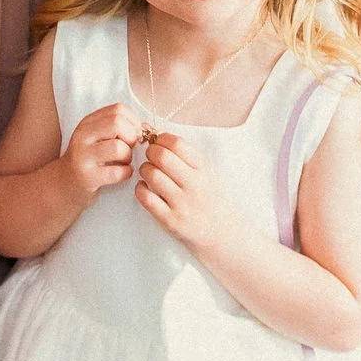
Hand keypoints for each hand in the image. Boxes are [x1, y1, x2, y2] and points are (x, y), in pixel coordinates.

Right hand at [60, 101, 144, 200]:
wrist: (65, 184)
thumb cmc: (90, 159)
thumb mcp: (99, 138)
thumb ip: (121, 129)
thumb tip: (148, 128)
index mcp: (88, 122)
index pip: (118, 109)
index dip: (133, 121)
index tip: (132, 135)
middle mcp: (83, 135)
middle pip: (117, 123)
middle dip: (131, 136)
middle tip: (130, 148)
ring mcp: (83, 156)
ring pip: (119, 147)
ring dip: (128, 156)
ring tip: (124, 161)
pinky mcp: (87, 176)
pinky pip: (117, 172)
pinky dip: (126, 173)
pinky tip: (121, 174)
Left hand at [135, 131, 241, 254]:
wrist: (221, 232)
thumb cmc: (208, 196)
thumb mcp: (204, 171)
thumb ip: (181, 152)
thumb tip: (149, 128)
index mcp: (203, 169)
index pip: (177, 143)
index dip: (161, 139)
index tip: (158, 143)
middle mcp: (194, 185)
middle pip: (162, 157)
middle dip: (150, 152)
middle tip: (151, 157)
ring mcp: (182, 204)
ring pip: (152, 175)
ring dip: (144, 170)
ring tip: (148, 172)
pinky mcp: (170, 220)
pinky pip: (146, 198)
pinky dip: (140, 189)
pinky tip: (145, 188)